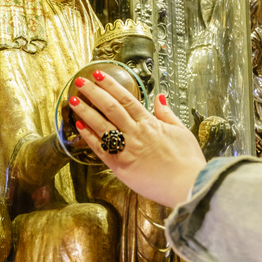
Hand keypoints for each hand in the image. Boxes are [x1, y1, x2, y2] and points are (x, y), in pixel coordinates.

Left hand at [68, 72, 206, 207]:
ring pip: (101, 125)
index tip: (99, 75)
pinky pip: (100, 149)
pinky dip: (88, 137)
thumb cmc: (188, 161)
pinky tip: (79, 126)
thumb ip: (167, 114)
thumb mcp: (182, 131)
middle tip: (80, 82)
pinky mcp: (120, 167)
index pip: (126, 99)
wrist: (188, 185)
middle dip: (93, 92)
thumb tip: (160, 98)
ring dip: (86, 111)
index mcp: (150, 123)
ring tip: (73, 100)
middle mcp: (135, 133)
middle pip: (110, 108)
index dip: (111, 85)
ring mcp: (126, 150)